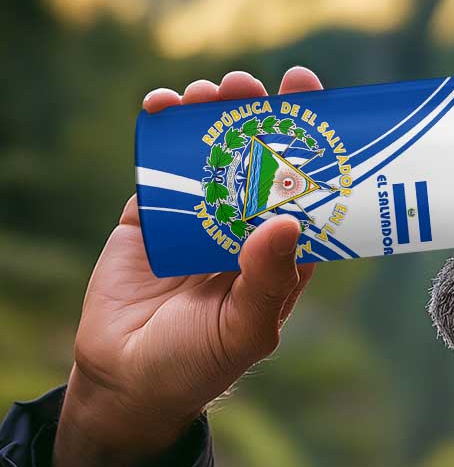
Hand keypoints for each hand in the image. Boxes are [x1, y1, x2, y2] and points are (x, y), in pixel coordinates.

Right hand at [52, 67, 322, 466]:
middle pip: (260, 161)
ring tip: (212, 92)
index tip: (314, 100)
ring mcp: (199, 219)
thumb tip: (286, 221)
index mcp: (281, 255)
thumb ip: (267, 280)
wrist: (127, 381)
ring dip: (213, 117)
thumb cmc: (199, 364)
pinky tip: (164, 106)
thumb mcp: (245, 330)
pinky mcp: (153, 216)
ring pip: (212, 154)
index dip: (312, 147)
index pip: (306, 192)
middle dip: (260, 118)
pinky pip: (160, 166)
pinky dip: (162, 132)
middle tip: (255, 85)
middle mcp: (245, 229)